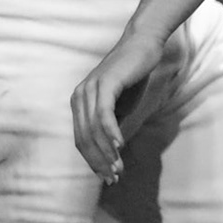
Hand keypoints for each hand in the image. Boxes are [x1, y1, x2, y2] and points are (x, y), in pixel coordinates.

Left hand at [72, 28, 169, 182]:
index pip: (82, 139)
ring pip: (93, 130)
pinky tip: (120, 146)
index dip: (94, 160)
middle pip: (84, 139)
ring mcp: (89, 90)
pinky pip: (104, 115)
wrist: (143, 44)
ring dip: (106, 152)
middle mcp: (79, 97)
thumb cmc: (133, 74)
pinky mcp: (104, 84)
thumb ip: (111, 123)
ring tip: (118, 168)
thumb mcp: (121, 104)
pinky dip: (111, 132)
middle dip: (99, 161)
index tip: (108, 176)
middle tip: (114, 177)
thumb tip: (111, 149)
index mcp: (79, 103)